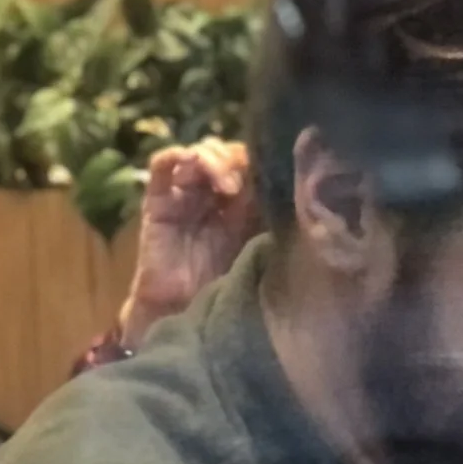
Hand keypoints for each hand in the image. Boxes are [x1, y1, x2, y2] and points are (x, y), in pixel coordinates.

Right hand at [120, 140, 257, 347]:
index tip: (274, 175)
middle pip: (230, 152)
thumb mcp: (261, 245)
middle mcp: (216, 193)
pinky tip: (195, 167)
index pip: (255, 162)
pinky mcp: (158, 198)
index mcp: (245, 202)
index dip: (263, 161)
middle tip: (247, 183)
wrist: (184, 312)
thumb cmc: (226, 283)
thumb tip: (304, 186)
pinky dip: (180, 156)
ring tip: (228, 185)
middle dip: (240, 159)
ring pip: (201, 151)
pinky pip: (163, 163)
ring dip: (216, 159)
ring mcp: (186, 192)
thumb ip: (275, 216)